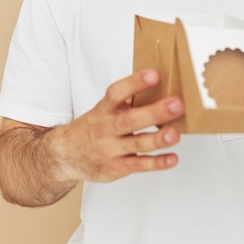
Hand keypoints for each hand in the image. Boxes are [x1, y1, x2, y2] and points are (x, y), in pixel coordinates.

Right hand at [52, 69, 183, 182]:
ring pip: (136, 144)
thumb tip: (160, 84)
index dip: (134, 83)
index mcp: (103, 110)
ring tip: (174, 134)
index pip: (116, 93)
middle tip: (176, 104)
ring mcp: (110, 150)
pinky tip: (172, 158)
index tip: (154, 75)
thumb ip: (126, 101)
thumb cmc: (94, 127)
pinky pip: (138, 165)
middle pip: (129, 120)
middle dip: (154, 112)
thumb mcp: (103, 110)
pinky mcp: (116, 168)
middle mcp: (106, 129)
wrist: (67, 155)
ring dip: (157, 139)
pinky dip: (157, 163)